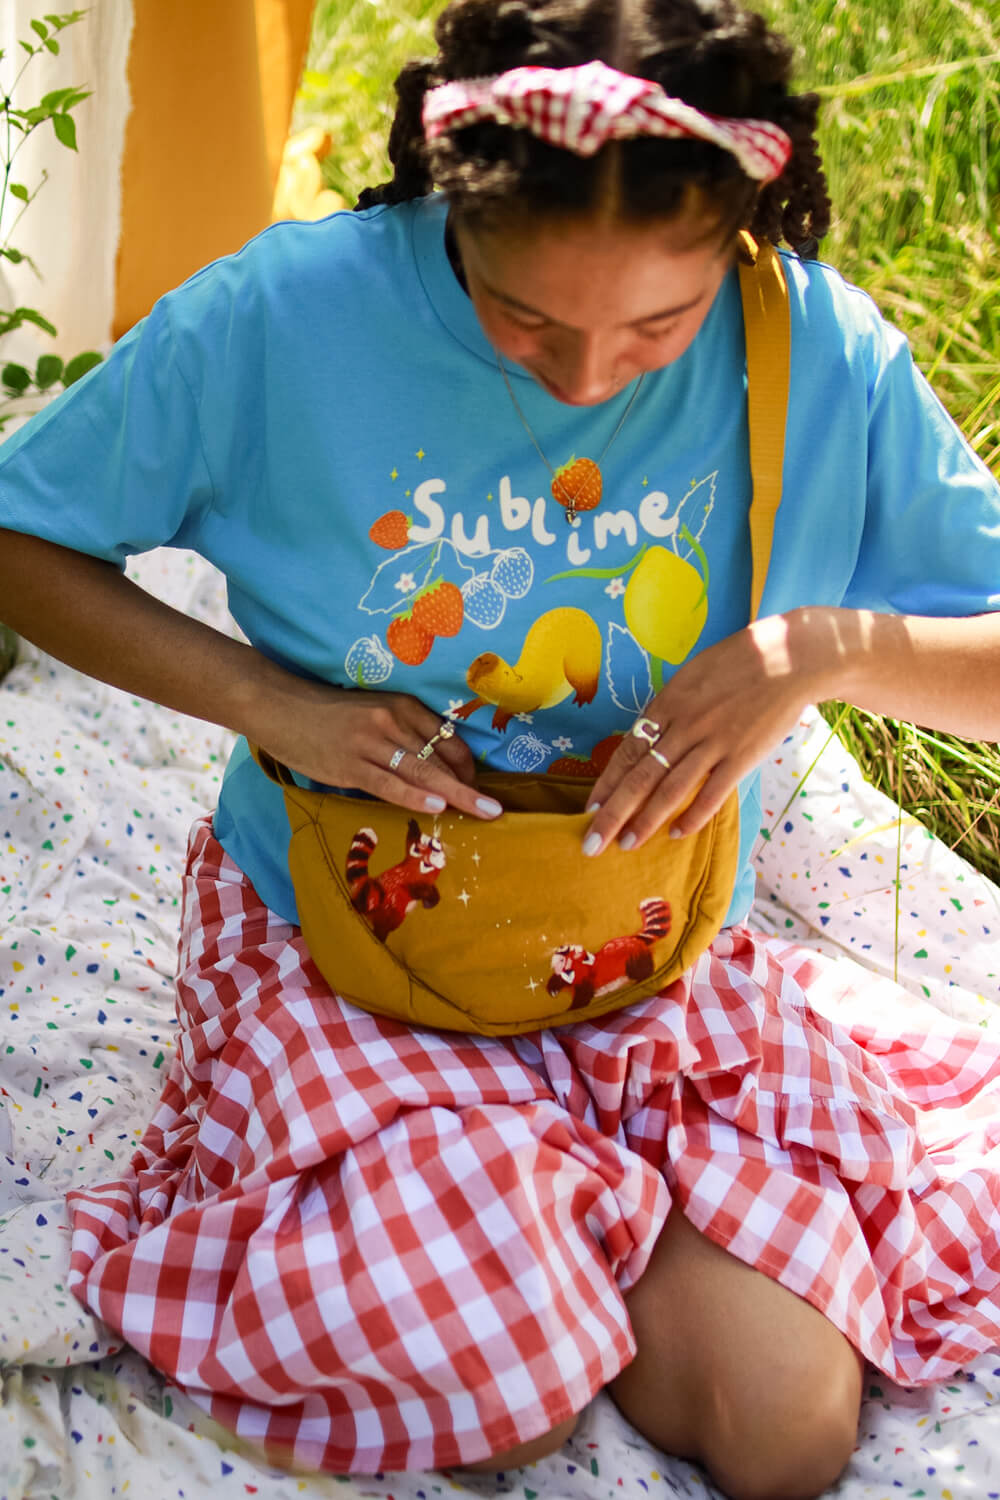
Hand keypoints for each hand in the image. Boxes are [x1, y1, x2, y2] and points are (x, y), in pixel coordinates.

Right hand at [250, 677, 503, 820]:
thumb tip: (429, 769)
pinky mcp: (351, 764)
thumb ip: (400, 735)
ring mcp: (372, 742)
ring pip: (423, 772)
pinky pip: (390, 783)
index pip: (448, 740)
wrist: (280, 706)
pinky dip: (416, 796)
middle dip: (471, 787)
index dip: (467, 768)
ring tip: (483, 814)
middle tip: (494, 811)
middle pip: (442, 757)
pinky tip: (437, 807)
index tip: (475, 789)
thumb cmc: (326, 714)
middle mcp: (393, 720)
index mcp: (402, 706)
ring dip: (456, 796)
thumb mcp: (372, 713)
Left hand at [583, 610, 838, 854]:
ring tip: (626, 844)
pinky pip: (712, 793)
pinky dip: (693, 815)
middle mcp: (684, 726)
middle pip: (640, 776)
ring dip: (645, 821)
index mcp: (668, 704)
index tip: (589, 807)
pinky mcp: (742, 756)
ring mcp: (713, 742)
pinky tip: (677, 834)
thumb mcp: (692, 675)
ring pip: (670, 789)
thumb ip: (671, 706)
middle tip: (592, 842)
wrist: (789, 657)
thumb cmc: (740, 661)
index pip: (628, 751)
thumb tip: (650, 732)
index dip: (607, 782)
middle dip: (613, 813)